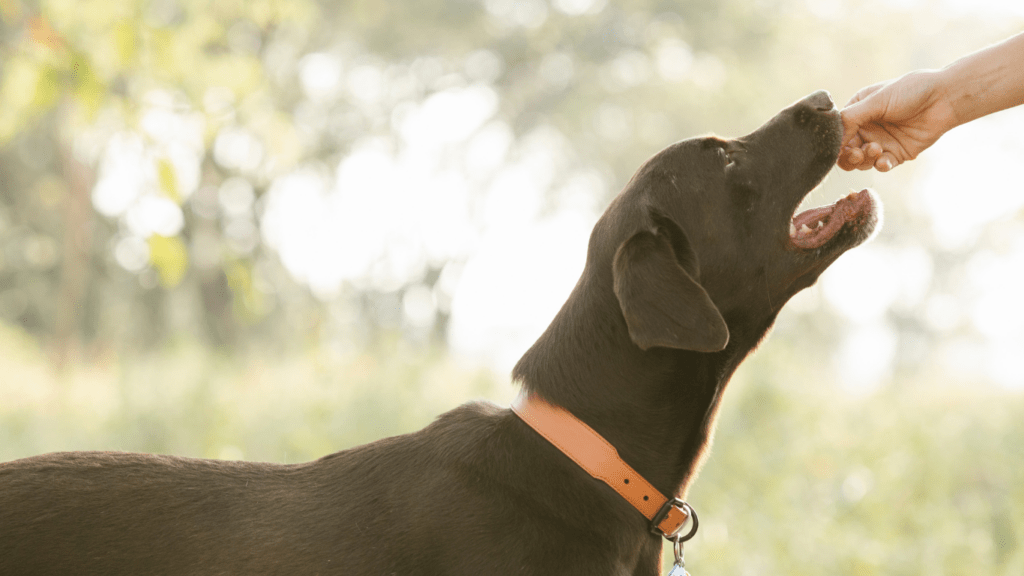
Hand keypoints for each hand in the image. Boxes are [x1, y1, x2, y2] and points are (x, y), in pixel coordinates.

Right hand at [838, 70, 956, 171]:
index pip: (838, 132)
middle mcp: (867, 128)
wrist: (944, 98)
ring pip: (861, 161)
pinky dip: (880, 165)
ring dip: (865, 159)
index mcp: (858, 112)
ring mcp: (881, 142)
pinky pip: (881, 165)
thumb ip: (851, 118)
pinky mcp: (896, 154)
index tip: (837, 147)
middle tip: (857, 153)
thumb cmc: (910, 91)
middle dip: (848, 155)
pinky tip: (884, 161)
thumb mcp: (876, 100)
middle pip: (846, 151)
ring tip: (876, 149)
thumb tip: (831, 136)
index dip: (835, 142)